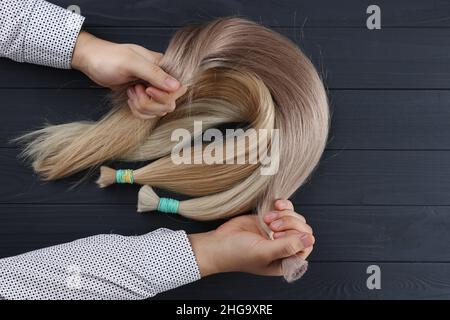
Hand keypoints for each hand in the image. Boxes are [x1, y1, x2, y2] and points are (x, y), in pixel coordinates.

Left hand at [71, 31, 185, 118]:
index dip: (164, 95)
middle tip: (135, 89)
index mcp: (163, 66)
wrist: (92, 62)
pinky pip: (149, 114)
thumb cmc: (109, 58)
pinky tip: (129, 97)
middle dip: (149, 102)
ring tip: (130, 91)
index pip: (178, 88)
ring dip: (142, 106)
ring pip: (159, 111)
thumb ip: (154, 73)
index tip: (147, 89)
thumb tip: (176, 86)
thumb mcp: (131, 62)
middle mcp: (161, 79)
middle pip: (169, 103)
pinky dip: (138, 110)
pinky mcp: (145, 98)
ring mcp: (153, 90)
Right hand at [188, 200, 314, 276]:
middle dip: (289, 224)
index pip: (306, 245)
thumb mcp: (264, 252)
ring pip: (295, 217)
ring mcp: (278, 232)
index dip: (296, 236)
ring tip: (267, 219)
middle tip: (271, 227)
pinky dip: (283, 205)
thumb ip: (287, 246)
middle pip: (302, 229)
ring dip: (284, 215)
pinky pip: (287, 209)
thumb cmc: (238, 253)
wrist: (219, 243)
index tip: (277, 236)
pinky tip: (274, 206)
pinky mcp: (271, 219)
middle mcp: (284, 247)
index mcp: (286, 260)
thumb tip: (309, 238)